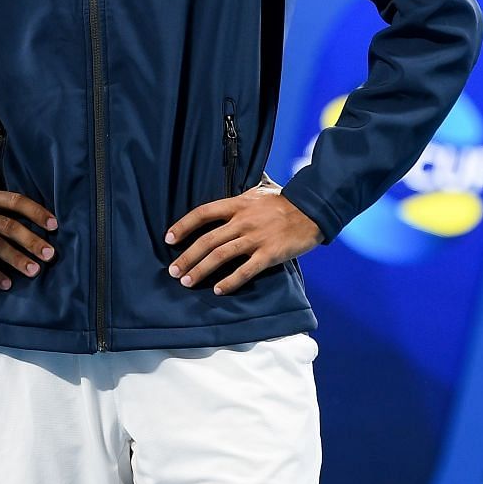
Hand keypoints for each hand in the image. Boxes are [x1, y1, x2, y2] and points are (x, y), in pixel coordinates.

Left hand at [166, 180, 321, 295]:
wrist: (313, 210)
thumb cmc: (283, 202)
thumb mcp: (257, 193)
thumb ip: (238, 200)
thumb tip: (223, 200)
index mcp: (237, 204)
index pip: (202, 213)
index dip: (183, 226)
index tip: (169, 239)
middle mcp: (242, 221)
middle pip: (207, 240)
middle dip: (187, 257)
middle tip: (173, 271)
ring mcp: (256, 238)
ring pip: (221, 255)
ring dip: (201, 270)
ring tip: (187, 282)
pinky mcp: (269, 254)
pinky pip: (246, 270)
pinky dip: (230, 281)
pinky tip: (218, 290)